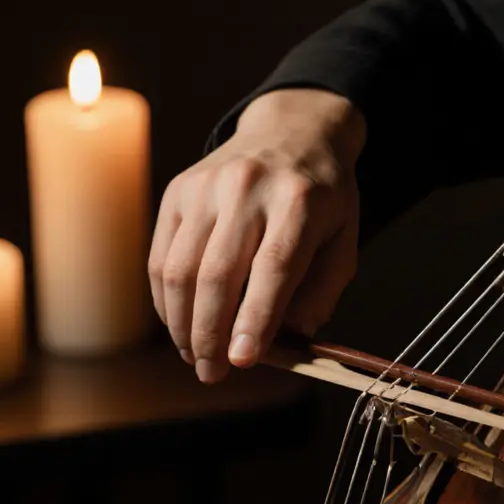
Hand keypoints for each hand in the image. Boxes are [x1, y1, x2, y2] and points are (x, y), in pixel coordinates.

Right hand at [148, 88, 365, 382]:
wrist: (292, 130)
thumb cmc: (323, 198)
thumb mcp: (344, 240)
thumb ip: (321, 293)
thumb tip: (288, 343)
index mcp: (300, 201)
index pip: (273, 267)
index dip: (255, 318)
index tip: (243, 360)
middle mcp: (248, 188)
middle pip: (218, 273)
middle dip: (210, 334)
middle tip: (213, 373)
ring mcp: (207, 187)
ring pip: (179, 269)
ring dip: (183, 324)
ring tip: (196, 356)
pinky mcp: (178, 191)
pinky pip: (160, 256)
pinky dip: (165, 300)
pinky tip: (180, 324)